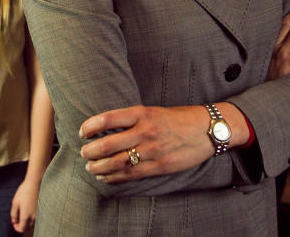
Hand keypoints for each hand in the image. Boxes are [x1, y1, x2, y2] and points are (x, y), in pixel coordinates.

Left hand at [10, 176, 39, 232]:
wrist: (34, 184)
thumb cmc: (24, 192)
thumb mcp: (15, 202)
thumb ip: (13, 214)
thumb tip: (14, 221)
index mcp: (26, 216)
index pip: (21, 229)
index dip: (16, 227)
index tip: (14, 221)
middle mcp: (33, 217)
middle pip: (27, 228)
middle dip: (21, 226)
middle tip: (17, 218)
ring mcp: (38, 213)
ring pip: (31, 223)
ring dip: (26, 222)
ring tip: (22, 213)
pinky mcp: (40, 210)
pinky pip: (35, 218)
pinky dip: (30, 218)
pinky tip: (28, 209)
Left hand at [78, 105, 213, 183]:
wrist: (207, 129)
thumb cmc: (179, 118)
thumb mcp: (154, 111)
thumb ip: (133, 119)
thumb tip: (107, 128)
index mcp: (142, 113)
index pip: (107, 119)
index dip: (90, 127)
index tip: (82, 132)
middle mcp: (145, 131)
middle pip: (107, 145)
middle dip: (90, 151)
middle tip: (83, 153)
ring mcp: (152, 151)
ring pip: (117, 163)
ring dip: (99, 167)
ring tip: (90, 167)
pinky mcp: (159, 166)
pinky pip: (131, 174)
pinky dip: (114, 177)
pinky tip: (105, 177)